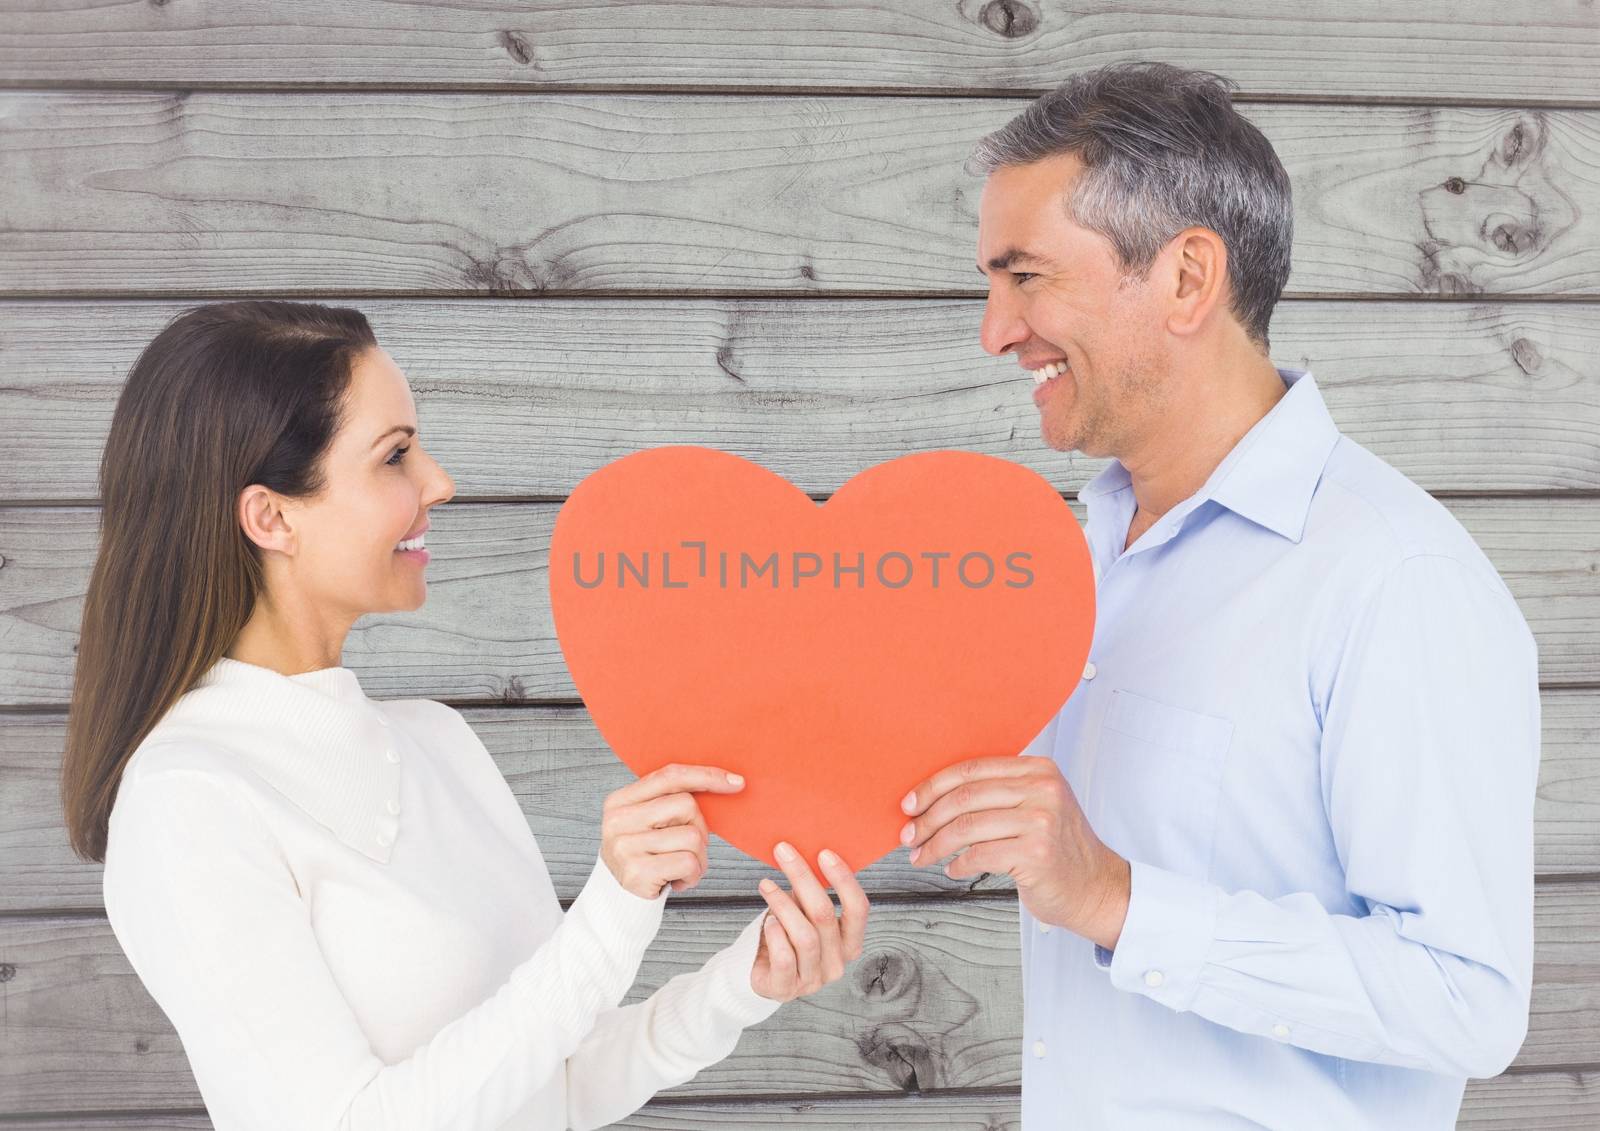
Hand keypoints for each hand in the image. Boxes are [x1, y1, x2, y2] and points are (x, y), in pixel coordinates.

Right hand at [600, 763, 745, 898]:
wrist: (620, 900)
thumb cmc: (646, 857)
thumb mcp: (649, 823)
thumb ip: (671, 801)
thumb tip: (727, 782)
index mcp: (621, 800)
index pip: (670, 776)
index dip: (706, 776)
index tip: (736, 782)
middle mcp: (618, 820)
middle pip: (687, 805)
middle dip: (700, 829)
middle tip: (688, 849)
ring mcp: (625, 846)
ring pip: (692, 837)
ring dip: (698, 858)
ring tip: (681, 868)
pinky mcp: (636, 872)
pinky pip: (688, 862)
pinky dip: (692, 875)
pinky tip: (678, 880)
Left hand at [750, 842, 869, 1001]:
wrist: (762, 973)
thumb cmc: (787, 936)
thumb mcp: (804, 913)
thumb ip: (810, 894)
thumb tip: (802, 855)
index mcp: (850, 942)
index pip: (858, 908)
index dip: (844, 879)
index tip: (824, 853)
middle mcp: (837, 963)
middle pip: (825, 915)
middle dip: (803, 878)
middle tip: (783, 852)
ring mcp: (814, 979)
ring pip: (804, 935)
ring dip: (782, 904)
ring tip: (766, 886)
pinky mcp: (787, 989)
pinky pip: (785, 957)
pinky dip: (775, 934)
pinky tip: (767, 921)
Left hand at [900, 756, 1130, 948]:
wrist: (1095, 886)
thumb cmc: (1057, 849)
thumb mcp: (1035, 805)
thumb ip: (997, 793)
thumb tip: (933, 797)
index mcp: (1038, 769)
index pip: (972, 769)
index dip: (933, 786)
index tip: (910, 803)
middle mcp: (1043, 789)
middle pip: (965, 797)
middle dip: (928, 818)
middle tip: (909, 834)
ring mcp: (1042, 821)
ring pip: (967, 827)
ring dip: (935, 844)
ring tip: (922, 855)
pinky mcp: (1036, 853)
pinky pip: (979, 855)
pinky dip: (958, 864)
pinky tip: (952, 869)